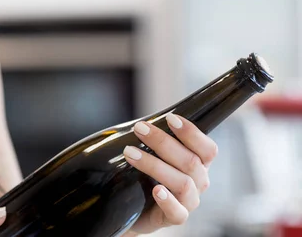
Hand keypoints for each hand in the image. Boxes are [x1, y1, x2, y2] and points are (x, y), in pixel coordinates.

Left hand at [122, 113, 218, 234]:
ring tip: (130, 153)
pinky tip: (156, 190)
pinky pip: (178, 213)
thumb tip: (142, 122)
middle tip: (139, 129)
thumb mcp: (154, 155)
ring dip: (155, 165)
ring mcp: (189, 202)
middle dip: (163, 142)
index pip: (207, 148)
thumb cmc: (146, 175)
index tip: (169, 118)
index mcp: (198, 164)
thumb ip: (155, 140)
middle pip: (190, 161)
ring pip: (182, 183)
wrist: (134, 208)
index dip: (192, 133)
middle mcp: (198, 182)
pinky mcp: (175, 218)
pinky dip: (168, 201)